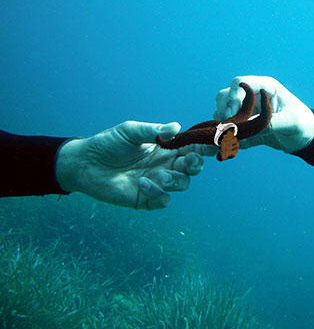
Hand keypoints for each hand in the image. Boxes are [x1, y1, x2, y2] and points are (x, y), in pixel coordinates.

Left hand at [55, 121, 205, 209]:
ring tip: (158, 175)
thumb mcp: (130, 131)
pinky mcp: (145, 199)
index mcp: (165, 149)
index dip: (203, 146)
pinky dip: (158, 194)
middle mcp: (165, 165)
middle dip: (195, 164)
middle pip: (192, 168)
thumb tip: (177, 127)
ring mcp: (157, 183)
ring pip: (182, 184)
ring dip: (175, 179)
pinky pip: (163, 200)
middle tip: (188, 160)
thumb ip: (154, 131)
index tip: (213, 142)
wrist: (84, 163)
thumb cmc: (108, 143)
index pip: (190, 147)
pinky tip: (142, 184)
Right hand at [214, 76, 313, 152]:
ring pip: (223, 112)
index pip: (240, 83)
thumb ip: (270, 122)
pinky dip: (228, 138)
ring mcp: (248, 110)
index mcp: (266, 87)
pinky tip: (236, 147)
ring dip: (223, 126)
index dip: (232, 97)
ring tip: (230, 141)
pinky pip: (229, 129)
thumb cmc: (304, 124)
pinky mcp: (246, 126)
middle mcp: (253, 96)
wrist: (306, 139)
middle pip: (226, 96)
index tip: (230, 115)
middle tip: (227, 129)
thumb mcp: (291, 122)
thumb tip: (247, 128)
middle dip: (223, 112)